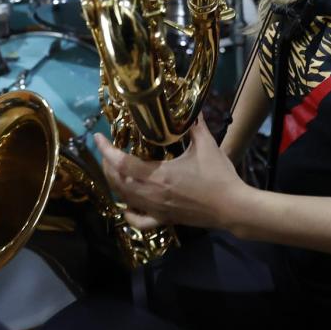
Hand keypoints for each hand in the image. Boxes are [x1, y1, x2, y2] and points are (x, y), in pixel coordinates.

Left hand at [95, 116, 245, 231]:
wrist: (232, 207)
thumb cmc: (219, 176)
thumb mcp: (207, 146)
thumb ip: (196, 126)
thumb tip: (191, 108)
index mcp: (159, 175)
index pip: (123, 163)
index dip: (106, 150)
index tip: (98, 137)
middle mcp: (152, 194)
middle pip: (118, 181)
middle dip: (107, 165)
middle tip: (107, 150)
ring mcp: (157, 210)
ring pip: (125, 199)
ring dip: (115, 183)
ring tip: (113, 170)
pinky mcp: (164, 220)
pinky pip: (139, 221)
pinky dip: (128, 213)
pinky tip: (126, 206)